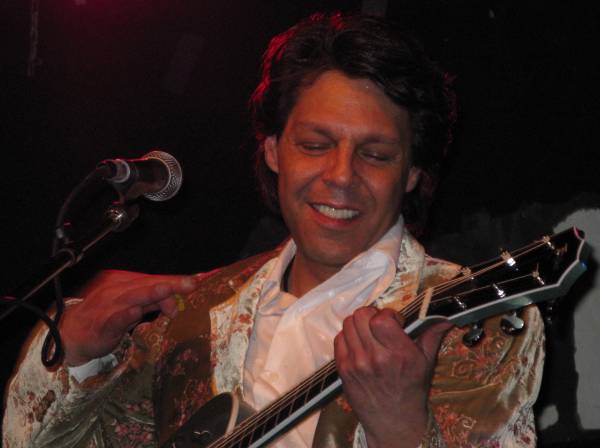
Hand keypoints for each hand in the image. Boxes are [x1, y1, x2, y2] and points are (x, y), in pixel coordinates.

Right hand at [60, 270, 196, 366]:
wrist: (69, 335)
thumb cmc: (102, 317)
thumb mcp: (132, 307)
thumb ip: (153, 304)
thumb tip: (175, 303)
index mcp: (123, 282)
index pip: (153, 279)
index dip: (174, 280)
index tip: (195, 281)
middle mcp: (116, 289)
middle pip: (147, 284)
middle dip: (170, 284)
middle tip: (191, 283)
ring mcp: (107, 305)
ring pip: (133, 296)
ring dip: (151, 292)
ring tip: (168, 289)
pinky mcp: (101, 323)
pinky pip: (114, 317)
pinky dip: (124, 314)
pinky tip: (135, 312)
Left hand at [334, 307, 451, 447]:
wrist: (393, 421)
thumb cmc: (411, 389)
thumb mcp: (426, 362)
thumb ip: (432, 335)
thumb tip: (446, 316)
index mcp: (399, 354)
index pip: (381, 319)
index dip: (387, 314)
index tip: (394, 322)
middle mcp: (375, 358)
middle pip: (361, 316)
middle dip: (371, 315)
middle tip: (379, 325)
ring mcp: (356, 363)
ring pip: (348, 324)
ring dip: (359, 324)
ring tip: (369, 334)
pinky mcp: (343, 369)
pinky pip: (339, 338)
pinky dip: (348, 336)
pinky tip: (359, 344)